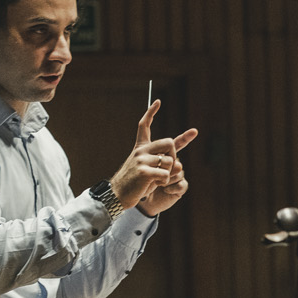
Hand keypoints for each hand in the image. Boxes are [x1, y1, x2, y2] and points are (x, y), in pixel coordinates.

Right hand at [108, 100, 196, 216]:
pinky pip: (166, 174)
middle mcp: (141, 151)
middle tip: (167, 168)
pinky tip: (154, 185)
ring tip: (157, 180)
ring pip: (170, 161)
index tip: (158, 101)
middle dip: (174, 156)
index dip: (151, 112)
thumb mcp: (149, 170)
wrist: (118, 195)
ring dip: (169, 173)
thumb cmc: (136, 184)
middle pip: (170, 143)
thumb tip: (179, 165)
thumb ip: (163, 164)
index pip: (145, 125)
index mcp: (140, 148)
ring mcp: (141, 160)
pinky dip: (165, 182)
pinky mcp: (144, 171)